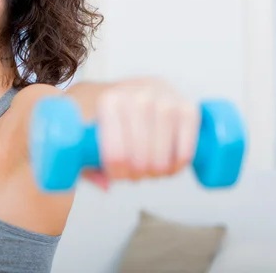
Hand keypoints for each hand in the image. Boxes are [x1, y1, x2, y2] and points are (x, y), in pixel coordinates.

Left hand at [82, 77, 200, 189]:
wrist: (134, 90)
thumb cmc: (111, 117)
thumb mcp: (90, 132)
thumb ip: (87, 159)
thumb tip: (106, 185)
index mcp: (109, 101)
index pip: (115, 152)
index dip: (116, 171)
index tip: (116, 174)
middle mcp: (138, 96)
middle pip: (139, 156)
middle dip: (137, 173)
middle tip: (134, 174)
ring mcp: (166, 100)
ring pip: (162, 154)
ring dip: (158, 171)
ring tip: (151, 171)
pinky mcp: (188, 108)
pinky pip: (186, 148)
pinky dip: (179, 163)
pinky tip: (170, 166)